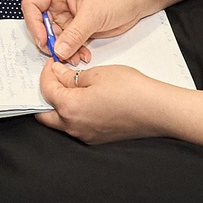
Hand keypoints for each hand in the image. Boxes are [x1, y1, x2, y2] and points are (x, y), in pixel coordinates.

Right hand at [21, 0, 150, 69]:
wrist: (137, 0)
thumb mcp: (93, 14)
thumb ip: (74, 34)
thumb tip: (59, 50)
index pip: (32, 5)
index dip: (34, 23)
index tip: (43, 39)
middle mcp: (57, 2)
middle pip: (41, 25)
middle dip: (50, 41)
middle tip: (59, 54)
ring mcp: (66, 15)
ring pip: (54, 38)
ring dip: (63, 50)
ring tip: (75, 57)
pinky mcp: (75, 27)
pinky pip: (67, 43)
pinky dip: (73, 52)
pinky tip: (83, 55)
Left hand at [37, 56, 182, 144]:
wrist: (157, 110)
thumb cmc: (131, 90)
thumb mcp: (97, 74)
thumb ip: (71, 76)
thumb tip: (58, 74)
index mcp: (70, 108)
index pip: (46, 89)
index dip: (47, 73)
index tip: (53, 63)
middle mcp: (73, 127)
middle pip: (45, 113)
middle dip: (46, 94)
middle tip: (55, 78)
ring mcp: (85, 135)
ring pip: (60, 122)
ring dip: (59, 105)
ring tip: (70, 87)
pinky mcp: (96, 138)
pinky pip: (76, 126)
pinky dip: (73, 113)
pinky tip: (84, 99)